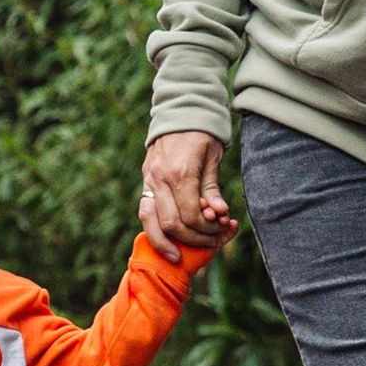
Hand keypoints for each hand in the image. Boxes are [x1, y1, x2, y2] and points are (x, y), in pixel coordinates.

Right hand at [140, 128, 235, 261]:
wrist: (180, 109)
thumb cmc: (203, 133)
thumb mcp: (213, 158)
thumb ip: (212, 189)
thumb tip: (219, 215)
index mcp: (181, 172)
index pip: (190, 215)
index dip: (206, 230)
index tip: (220, 231)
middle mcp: (160, 178)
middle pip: (172, 223)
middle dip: (192, 239)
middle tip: (210, 243)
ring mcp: (149, 179)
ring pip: (151, 221)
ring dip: (166, 242)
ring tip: (178, 256)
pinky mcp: (146, 180)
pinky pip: (145, 211)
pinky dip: (154, 230)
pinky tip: (166, 242)